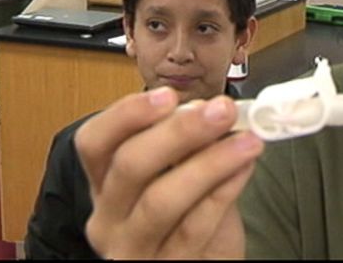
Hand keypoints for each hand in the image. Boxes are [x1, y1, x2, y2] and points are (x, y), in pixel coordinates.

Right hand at [74, 88, 264, 258]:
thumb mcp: (182, 175)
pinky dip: (223, 193)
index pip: (95, 143)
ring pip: (161, 201)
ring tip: (247, 140)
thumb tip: (208, 109)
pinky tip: (244, 169)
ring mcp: (134, 248)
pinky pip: (194, 228)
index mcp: (106, 183)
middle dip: (179, 132)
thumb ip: (189, 145)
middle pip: (129, 167)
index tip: (167, 95)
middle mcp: (109, 218)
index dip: (126, 115)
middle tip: (222, 110)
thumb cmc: (190, 218)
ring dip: (210, 163)